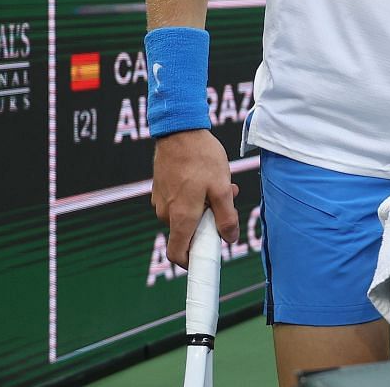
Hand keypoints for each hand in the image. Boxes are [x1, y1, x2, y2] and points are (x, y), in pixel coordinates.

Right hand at [151, 129, 239, 267]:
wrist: (179, 129)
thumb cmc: (201, 157)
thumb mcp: (221, 188)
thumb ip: (226, 217)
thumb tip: (229, 238)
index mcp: (181, 217)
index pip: (177, 254)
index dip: (191, 261)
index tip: (207, 255)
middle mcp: (166, 213)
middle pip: (186, 232)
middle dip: (207, 223)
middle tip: (225, 202)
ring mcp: (161, 200)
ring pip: (184, 215)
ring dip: (202, 207)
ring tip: (218, 184)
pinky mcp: (160, 188)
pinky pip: (178, 202)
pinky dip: (192, 197)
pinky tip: (204, 178)